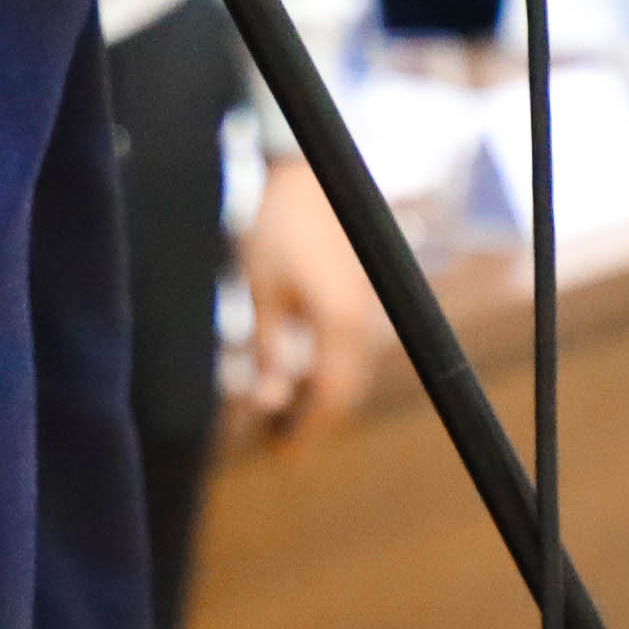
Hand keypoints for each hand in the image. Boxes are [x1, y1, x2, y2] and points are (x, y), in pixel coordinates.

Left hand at [236, 155, 390, 442]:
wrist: (306, 173)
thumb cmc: (278, 228)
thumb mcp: (262, 292)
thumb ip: (268, 351)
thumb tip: (267, 403)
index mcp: (339, 323)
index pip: (329, 397)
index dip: (306, 430)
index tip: (281, 454)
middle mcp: (363, 319)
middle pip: (345, 389)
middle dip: (312, 419)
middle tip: (276, 442)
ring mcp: (366, 305)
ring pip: (350, 369)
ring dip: (320, 395)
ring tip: (281, 412)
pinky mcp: (361, 293)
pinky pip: (349, 346)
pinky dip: (327, 368)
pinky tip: (298, 372)